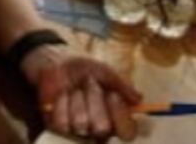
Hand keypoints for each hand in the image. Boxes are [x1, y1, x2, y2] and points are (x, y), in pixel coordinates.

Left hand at [22, 44, 141, 140]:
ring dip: (77, 99)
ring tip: (74, 88)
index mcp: (116, 117)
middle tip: (89, 84)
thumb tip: (139, 99)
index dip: (120, 115)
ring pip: (81, 124)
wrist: (56, 63)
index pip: (128, 132)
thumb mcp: (104, 70)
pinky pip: (62, 123)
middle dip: (94, 100)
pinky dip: (61, 103)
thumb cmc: (84, 69)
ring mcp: (79, 130)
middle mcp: (100, 128)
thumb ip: (122, 84)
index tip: (112, 95)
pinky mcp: (60, 128)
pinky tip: (62, 95)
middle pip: (103, 129)